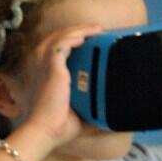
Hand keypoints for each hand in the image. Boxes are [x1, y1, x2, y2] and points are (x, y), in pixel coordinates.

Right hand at [15, 22, 103, 150]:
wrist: (47, 131)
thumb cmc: (60, 127)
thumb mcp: (81, 115)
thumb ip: (96, 113)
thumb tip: (118, 120)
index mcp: (48, 75)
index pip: (58, 50)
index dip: (74, 41)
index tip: (93, 41)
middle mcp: (43, 67)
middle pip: (58, 38)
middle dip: (77, 30)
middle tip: (98, 30)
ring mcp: (45, 66)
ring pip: (60, 37)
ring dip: (78, 30)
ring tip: (96, 29)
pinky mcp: (52, 68)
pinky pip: (61, 44)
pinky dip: (72, 38)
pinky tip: (85, 36)